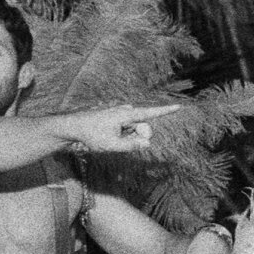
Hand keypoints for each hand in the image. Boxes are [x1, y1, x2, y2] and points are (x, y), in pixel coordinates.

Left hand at [57, 104, 180, 152]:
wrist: (74, 126)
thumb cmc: (92, 135)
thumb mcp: (111, 145)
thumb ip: (131, 146)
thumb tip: (148, 143)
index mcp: (127, 114)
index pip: (150, 113)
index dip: (166, 111)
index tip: (179, 107)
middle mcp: (126, 110)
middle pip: (143, 127)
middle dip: (138, 136)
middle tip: (119, 142)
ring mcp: (122, 113)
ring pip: (135, 129)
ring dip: (128, 137)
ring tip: (110, 137)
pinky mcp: (118, 117)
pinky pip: (128, 129)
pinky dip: (123, 135)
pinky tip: (109, 135)